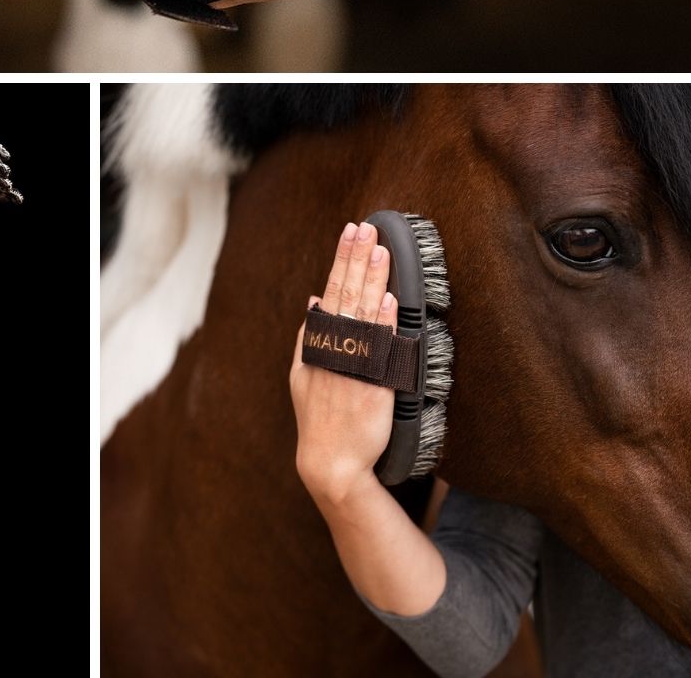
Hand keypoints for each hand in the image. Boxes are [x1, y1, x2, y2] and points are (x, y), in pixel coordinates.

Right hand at [291, 221, 399, 506]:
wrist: (332, 461)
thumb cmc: (318, 417)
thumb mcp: (303, 373)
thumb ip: (309, 336)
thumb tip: (316, 301)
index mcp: (320, 342)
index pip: (333, 289)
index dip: (343, 259)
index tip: (352, 232)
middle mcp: (337, 349)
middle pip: (348, 294)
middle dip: (357, 258)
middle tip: (366, 229)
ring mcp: (355, 366)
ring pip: (364, 314)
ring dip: (373, 280)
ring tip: (380, 251)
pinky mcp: (374, 385)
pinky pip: (380, 348)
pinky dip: (383, 323)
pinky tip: (388, 300)